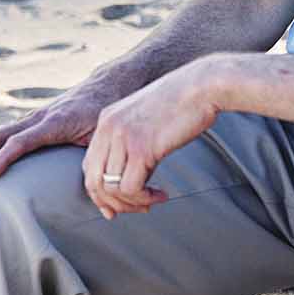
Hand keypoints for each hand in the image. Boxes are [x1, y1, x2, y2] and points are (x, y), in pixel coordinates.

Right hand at [0, 69, 129, 181]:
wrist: (111, 83)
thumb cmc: (108, 112)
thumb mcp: (104, 136)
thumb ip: (96, 162)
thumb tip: (100, 199)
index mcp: (55, 123)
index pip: (22, 142)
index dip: (3, 160)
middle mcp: (39, 118)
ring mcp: (34, 118)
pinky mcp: (34, 121)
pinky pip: (5, 134)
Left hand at [81, 58, 224, 218]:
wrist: (204, 85)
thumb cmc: (185, 100)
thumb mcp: (147, 116)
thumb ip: (133, 136)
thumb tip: (133, 166)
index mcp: (107, 120)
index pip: (89, 165)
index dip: (100, 191)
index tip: (117, 205)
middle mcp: (109, 129)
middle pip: (94, 180)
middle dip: (112, 203)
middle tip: (137, 209)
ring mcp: (124, 138)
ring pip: (111, 188)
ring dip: (133, 203)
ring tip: (152, 202)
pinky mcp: (142, 148)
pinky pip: (131, 188)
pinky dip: (144, 199)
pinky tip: (161, 195)